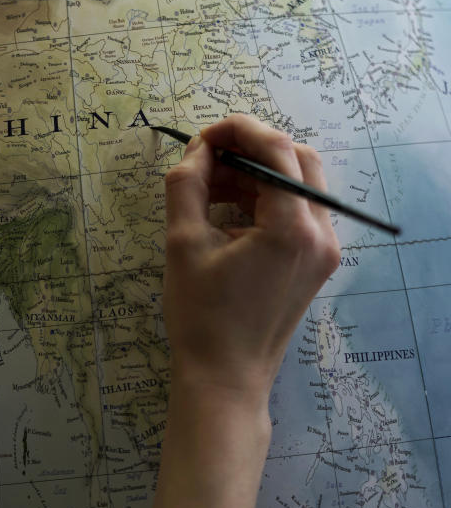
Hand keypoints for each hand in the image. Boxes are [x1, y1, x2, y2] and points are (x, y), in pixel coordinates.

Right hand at [162, 113, 339, 395]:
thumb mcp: (182, 244)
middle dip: (250, 148)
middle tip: (206, 156)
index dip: (238, 130)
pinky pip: (296, 210)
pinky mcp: (316, 262)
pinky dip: (264, 198)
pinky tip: (225, 209)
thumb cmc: (200, 316)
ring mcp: (324, 250)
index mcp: (291, 229)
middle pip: (297, 159)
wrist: (225, 377)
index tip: (202, 137)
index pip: (277, 150)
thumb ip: (186, 185)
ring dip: (255, 173)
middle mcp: (321, 234)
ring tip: (208, 186)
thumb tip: (197, 151)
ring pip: (298, 183)